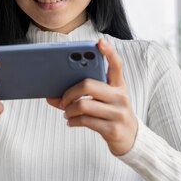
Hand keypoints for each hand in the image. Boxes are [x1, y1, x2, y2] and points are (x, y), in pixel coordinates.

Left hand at [47, 38, 137, 155]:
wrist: (130, 137)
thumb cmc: (111, 112)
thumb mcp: (104, 100)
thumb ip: (82, 93)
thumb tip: (51, 96)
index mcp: (119, 85)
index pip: (116, 65)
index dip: (109, 52)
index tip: (99, 42)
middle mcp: (120, 97)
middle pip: (88, 85)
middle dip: (69, 92)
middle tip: (62, 100)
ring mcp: (117, 113)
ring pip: (83, 105)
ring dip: (68, 110)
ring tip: (66, 112)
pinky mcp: (112, 129)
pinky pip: (85, 121)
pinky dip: (72, 121)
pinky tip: (71, 121)